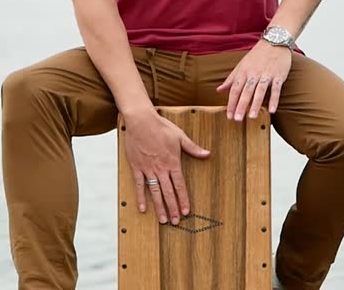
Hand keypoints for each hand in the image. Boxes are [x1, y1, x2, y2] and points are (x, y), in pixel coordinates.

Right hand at [123, 110, 210, 224]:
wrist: (141, 121)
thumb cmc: (161, 127)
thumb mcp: (180, 136)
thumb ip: (193, 148)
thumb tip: (207, 154)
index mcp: (173, 162)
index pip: (180, 185)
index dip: (183, 199)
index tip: (186, 211)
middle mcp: (161, 169)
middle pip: (168, 193)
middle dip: (173, 208)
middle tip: (176, 222)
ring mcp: (148, 169)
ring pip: (155, 192)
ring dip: (159, 207)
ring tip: (163, 220)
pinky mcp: (137, 167)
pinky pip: (139, 185)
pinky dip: (141, 198)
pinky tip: (143, 209)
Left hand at [216, 40, 291, 120]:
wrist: (274, 42)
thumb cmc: (257, 55)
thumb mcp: (241, 65)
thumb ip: (231, 79)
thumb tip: (219, 90)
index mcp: (243, 72)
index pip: (235, 89)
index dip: (231, 103)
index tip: (229, 115)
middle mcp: (254, 74)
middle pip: (246, 91)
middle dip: (241, 106)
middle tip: (237, 119)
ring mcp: (267, 74)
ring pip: (260, 91)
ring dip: (255, 104)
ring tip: (252, 117)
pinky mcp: (279, 75)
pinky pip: (276, 89)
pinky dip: (274, 99)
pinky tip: (272, 110)